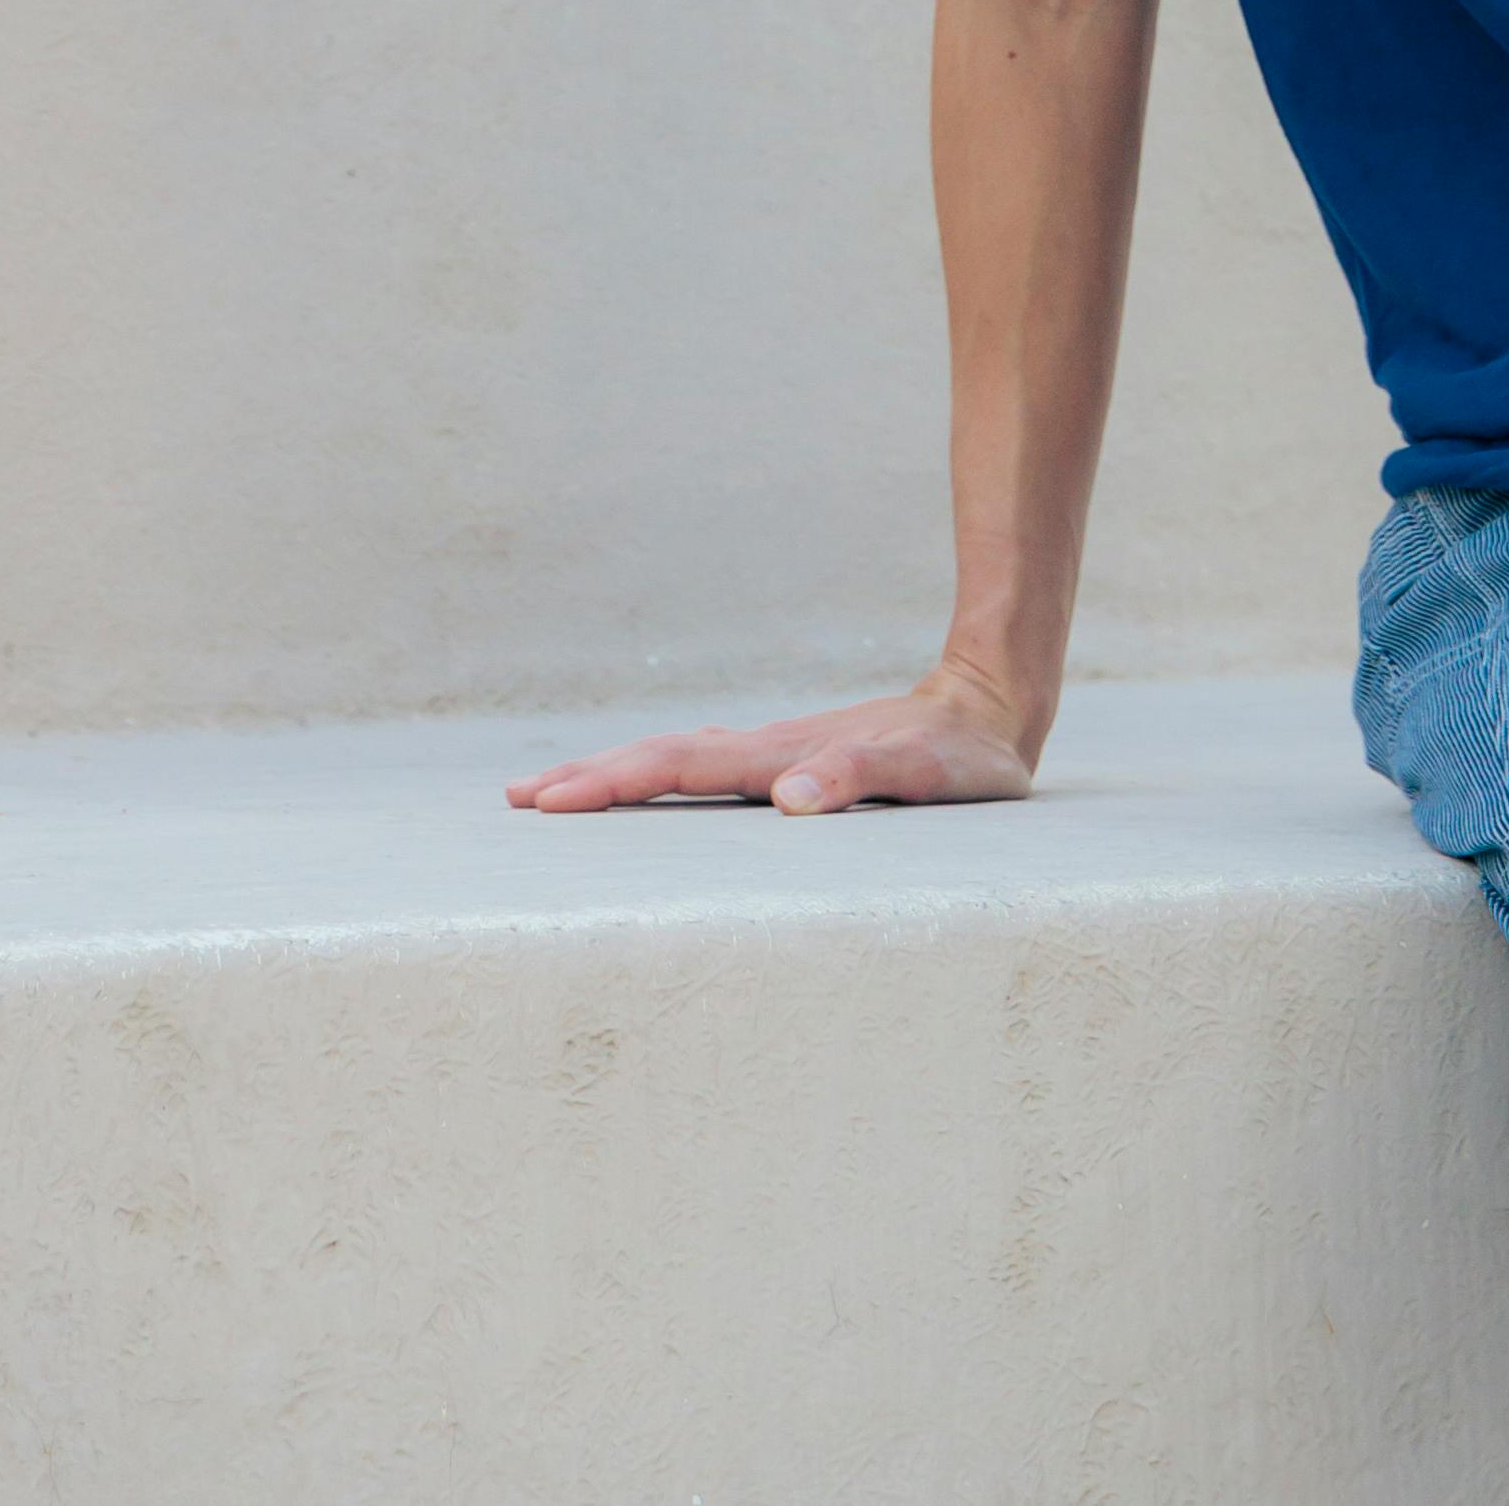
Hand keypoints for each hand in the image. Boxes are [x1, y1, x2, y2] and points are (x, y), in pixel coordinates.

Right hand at [505, 668, 1040, 816]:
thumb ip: (862, 779)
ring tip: (549, 793)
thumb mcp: (926, 774)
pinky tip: (638, 787)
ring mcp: (778, 754)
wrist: (990, 706)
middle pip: (665, 758)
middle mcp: (771, 752)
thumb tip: (790, 801)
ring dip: (616, 774)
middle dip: (593, 778)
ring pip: (679, 761)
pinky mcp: (791, 763)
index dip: (617, 782)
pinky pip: (706, 770)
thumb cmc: (964, 758)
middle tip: (518, 800)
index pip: (683, 768)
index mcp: (787, 757)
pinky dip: (658, 776)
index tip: (551, 797)